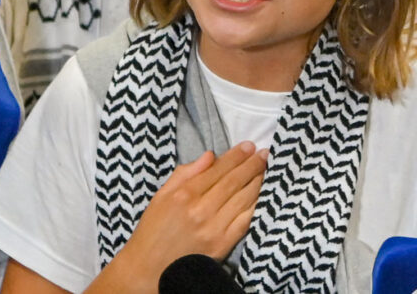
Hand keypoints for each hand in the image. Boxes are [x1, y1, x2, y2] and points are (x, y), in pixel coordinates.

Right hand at [115, 142, 267, 286]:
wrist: (149, 269)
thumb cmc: (153, 231)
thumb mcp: (161, 196)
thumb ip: (184, 174)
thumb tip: (210, 156)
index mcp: (184, 195)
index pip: (217, 170)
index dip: (236, 156)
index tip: (249, 146)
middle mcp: (201, 210)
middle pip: (233, 182)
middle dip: (251, 165)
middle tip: (264, 154)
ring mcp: (214, 228)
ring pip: (243, 199)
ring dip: (257, 182)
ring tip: (266, 169)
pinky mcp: (223, 245)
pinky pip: (245, 221)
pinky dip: (256, 206)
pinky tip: (264, 195)